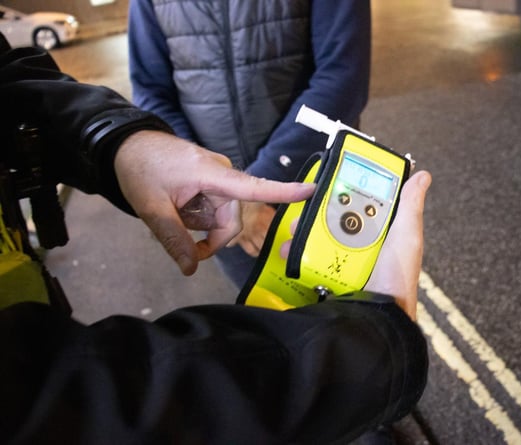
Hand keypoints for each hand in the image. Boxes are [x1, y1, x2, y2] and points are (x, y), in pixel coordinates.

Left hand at [113, 130, 314, 275]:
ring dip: (201, 226)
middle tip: (186, 249)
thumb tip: (191, 269)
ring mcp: (216, 177)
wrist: (125, 146)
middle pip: (232, 218)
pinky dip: (197, 216)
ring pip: (221, 216)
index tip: (312, 191)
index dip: (284, 192)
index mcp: (213, 174)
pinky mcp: (209, 181)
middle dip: (211, 237)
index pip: (254, 187)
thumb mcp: (151, 208)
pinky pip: (213, 207)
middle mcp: (222, 175)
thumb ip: (173, 238)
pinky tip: (177, 210)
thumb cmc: (139, 169)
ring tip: (171, 216)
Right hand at [279, 170, 430, 319]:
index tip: (331, 179)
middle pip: (335, 217)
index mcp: (382, 232)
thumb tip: (422, 176)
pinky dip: (298, 253)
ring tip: (295, 230)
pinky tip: (291, 250)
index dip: (348, 190)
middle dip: (317, 210)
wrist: (376, 317)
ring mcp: (344, 260)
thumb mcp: (406, 238)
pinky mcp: (329, 275)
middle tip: (306, 206)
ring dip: (303, 231)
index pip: (363, 202)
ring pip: (318, 237)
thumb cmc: (398, 279)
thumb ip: (410, 206)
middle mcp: (362, 244)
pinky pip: (310, 259)